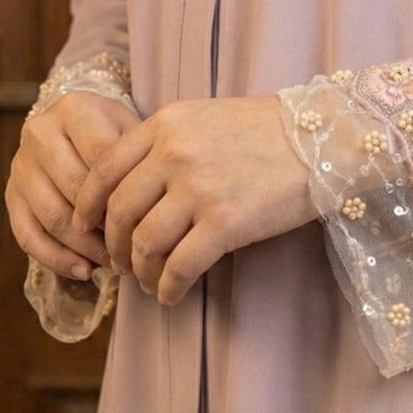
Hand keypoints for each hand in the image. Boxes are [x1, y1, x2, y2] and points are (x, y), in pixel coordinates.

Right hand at [6, 91, 139, 279]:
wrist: (77, 124)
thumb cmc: (116, 133)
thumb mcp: (133, 131)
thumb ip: (140, 160)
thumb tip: (149, 213)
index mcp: (74, 110)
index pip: (103, 160)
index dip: (128, 195)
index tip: (153, 221)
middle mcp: (39, 132)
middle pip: (76, 190)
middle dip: (109, 226)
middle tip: (138, 249)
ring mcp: (20, 165)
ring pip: (53, 216)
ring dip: (87, 248)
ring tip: (117, 264)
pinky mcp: (10, 194)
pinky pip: (28, 235)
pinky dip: (56, 259)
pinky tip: (84, 271)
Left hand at [72, 95, 313, 304]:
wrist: (324, 140)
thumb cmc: (270, 131)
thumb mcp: (207, 118)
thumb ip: (167, 143)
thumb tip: (134, 189)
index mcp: (166, 125)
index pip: (104, 169)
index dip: (88, 205)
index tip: (87, 226)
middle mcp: (175, 154)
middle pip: (119, 212)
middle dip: (113, 246)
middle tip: (121, 264)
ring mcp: (198, 189)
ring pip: (145, 243)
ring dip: (141, 271)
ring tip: (148, 283)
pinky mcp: (225, 223)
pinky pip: (180, 266)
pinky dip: (169, 287)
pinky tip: (172, 294)